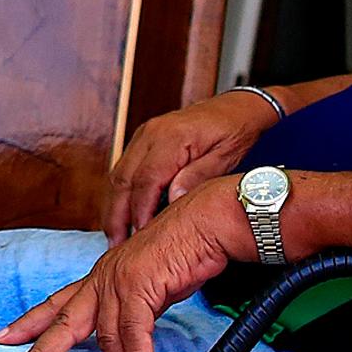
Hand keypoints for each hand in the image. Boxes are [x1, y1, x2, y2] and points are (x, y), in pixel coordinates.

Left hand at [0, 185, 240, 351]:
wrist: (208, 222)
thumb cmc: (186, 250)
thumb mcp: (151, 282)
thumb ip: (135, 307)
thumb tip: (132, 336)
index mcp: (101, 275)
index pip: (57, 301)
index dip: (30, 322)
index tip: (5, 338)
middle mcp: (103, 276)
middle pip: (63, 321)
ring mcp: (118, 278)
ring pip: (106, 336)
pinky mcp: (140, 283)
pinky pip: (135, 332)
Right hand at [103, 90, 278, 238]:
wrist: (236, 106)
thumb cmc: (235, 130)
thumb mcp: (225, 157)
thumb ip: (197, 177)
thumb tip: (173, 201)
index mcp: (172, 137)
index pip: (146, 180)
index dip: (140, 210)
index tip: (140, 235)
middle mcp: (151, 133)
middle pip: (122, 179)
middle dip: (117, 215)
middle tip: (118, 244)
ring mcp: (144, 135)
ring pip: (117, 175)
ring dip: (114, 207)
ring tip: (116, 236)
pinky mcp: (143, 140)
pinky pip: (124, 169)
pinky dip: (121, 194)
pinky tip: (124, 214)